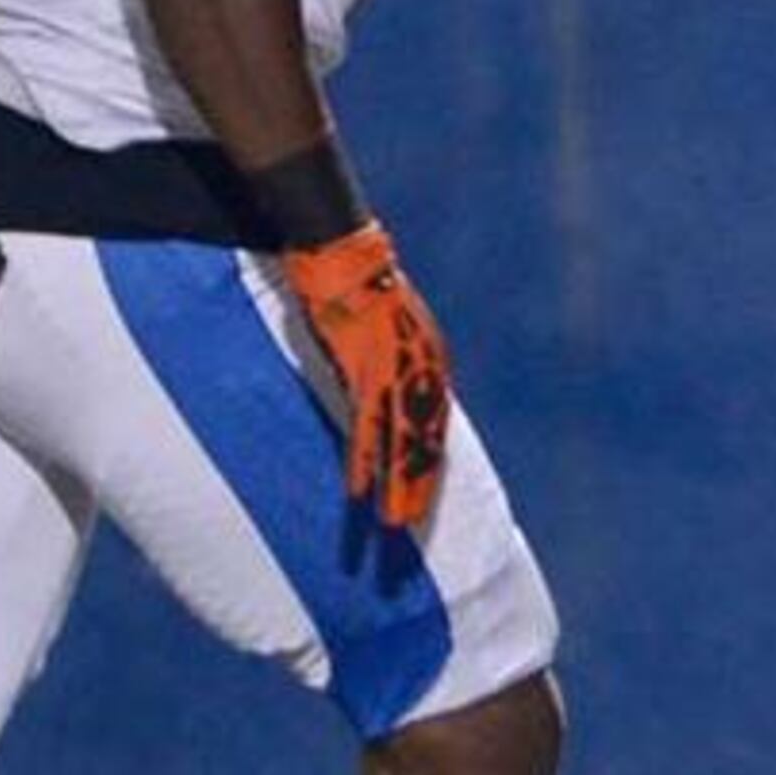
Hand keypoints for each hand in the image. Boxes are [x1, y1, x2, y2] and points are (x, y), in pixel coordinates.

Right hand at [282, 223, 453, 529]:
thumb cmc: (356, 282)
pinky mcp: (365, 371)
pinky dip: (363, 462)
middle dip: (419, 486)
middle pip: (424, 440)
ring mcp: (395, 371)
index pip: (433, 422)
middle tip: (412, 524)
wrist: (342, 249)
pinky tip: (358, 493)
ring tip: (393, 524)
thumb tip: (375, 388)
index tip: (423, 494)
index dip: (428, 461)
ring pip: (401, 442)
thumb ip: (388, 358)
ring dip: (397, 487)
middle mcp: (423, 368)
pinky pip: (365, 428)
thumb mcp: (385, 325)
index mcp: (429, 357)